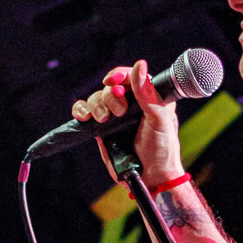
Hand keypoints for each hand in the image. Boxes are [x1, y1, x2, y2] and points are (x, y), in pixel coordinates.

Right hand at [71, 59, 184, 188]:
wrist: (151, 176)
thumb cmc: (162, 149)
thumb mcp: (159, 119)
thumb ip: (148, 94)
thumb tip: (140, 65)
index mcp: (148, 97)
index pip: (130, 77)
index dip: (120, 75)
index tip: (115, 82)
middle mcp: (130, 104)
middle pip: (110, 87)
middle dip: (111, 97)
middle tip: (120, 112)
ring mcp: (114, 117)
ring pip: (96, 98)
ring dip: (97, 105)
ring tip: (105, 119)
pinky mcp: (101, 129)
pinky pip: (85, 113)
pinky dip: (80, 110)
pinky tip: (85, 116)